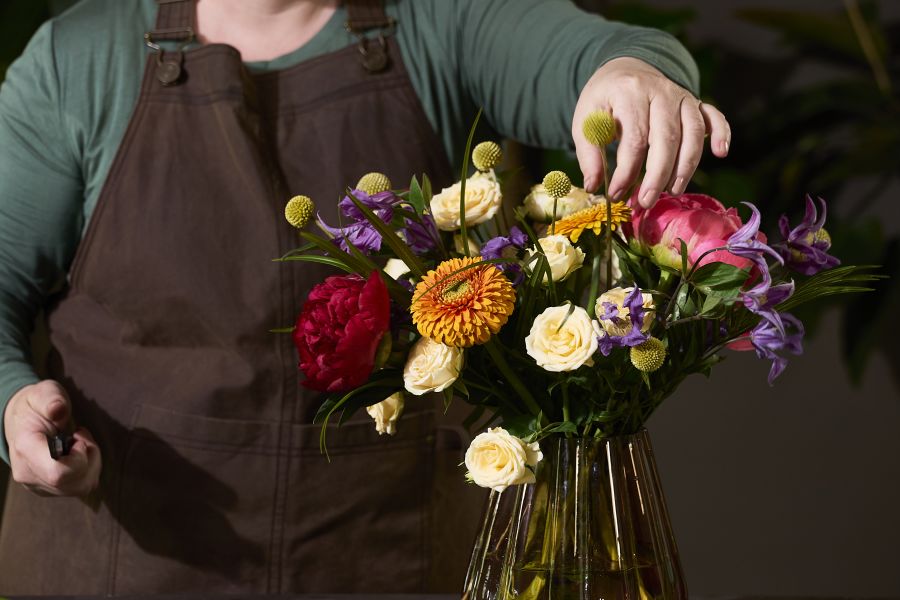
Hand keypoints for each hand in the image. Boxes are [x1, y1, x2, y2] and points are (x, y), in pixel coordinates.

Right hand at [4, 380, 100, 496]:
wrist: (21, 421)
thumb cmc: (37, 405)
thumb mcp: (44, 393)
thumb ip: (52, 400)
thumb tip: (58, 409)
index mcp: (26, 448)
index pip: (58, 473)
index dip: (79, 458)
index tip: (77, 437)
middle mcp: (28, 472)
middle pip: (75, 483)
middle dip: (90, 458)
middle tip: (81, 436)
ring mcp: (37, 484)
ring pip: (82, 487)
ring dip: (92, 463)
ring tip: (80, 442)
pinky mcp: (48, 489)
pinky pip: (80, 488)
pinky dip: (88, 470)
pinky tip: (79, 453)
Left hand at [572, 56, 730, 207]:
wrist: (626, 70)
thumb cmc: (605, 100)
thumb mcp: (586, 121)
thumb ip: (589, 154)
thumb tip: (593, 186)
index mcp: (630, 92)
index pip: (634, 138)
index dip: (627, 171)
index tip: (616, 194)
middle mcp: (661, 91)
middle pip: (666, 138)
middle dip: (657, 175)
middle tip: (646, 202)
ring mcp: (682, 96)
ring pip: (692, 133)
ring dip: (685, 166)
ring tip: (672, 191)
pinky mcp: (696, 102)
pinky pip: (714, 116)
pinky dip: (721, 133)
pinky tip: (720, 152)